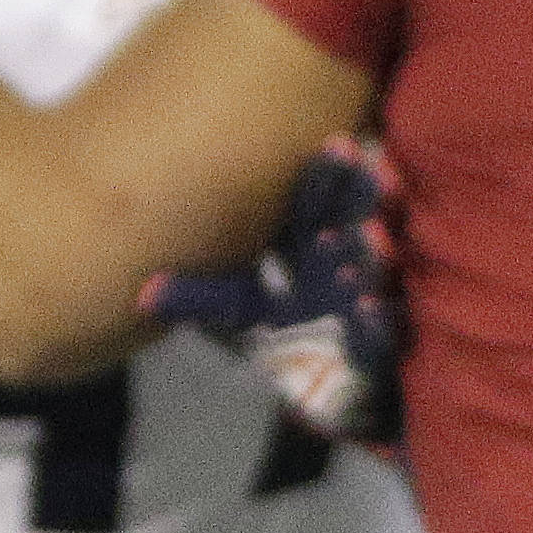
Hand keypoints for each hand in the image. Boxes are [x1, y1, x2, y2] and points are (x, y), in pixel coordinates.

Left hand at [140, 136, 404, 445]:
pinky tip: (374, 309)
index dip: (330, 174)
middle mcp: (347, 262)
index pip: (320, 199)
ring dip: (377, 256)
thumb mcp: (242, 308)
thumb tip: (144, 292)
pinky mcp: (385, 343)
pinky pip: (388, 329)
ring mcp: (371, 299)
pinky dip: (382, 319)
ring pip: (379, 271)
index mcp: (314, 241)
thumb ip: (199, 297)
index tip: (341, 143)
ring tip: (376, 236)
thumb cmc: (291, 330)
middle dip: (368, 201)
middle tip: (378, 173)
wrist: (333, 389)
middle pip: (360, 224)